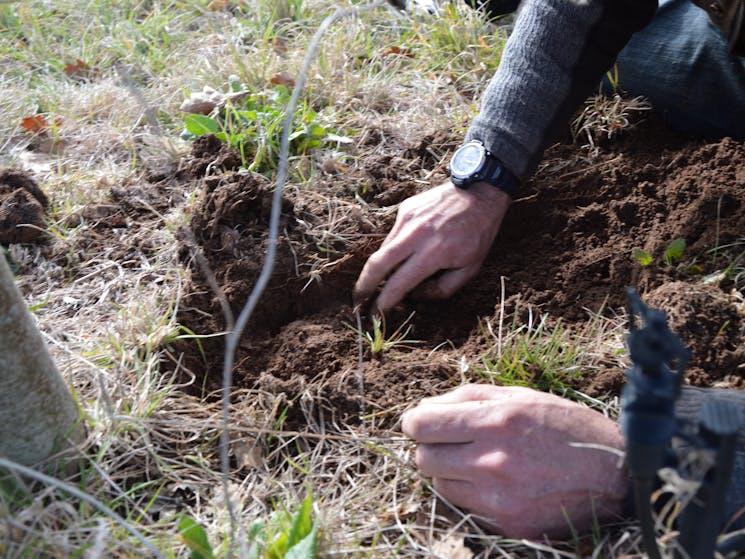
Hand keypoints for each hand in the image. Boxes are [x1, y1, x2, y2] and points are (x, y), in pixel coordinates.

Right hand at [354, 180, 509, 311]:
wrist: (480, 193)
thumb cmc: (479, 233)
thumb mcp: (470, 268)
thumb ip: (442, 288)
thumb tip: (415, 295)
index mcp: (434, 253)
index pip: (399, 283)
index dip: (384, 302)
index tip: (377, 314)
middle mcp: (415, 235)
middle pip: (377, 264)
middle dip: (363, 286)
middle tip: (358, 302)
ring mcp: (407, 219)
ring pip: (383, 250)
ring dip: (380, 269)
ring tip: (382, 281)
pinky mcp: (405, 209)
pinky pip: (393, 235)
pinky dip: (394, 249)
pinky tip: (406, 253)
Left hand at [401, 384, 627, 538]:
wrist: (615, 475)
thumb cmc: (565, 427)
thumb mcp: (519, 396)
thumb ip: (466, 398)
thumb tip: (423, 407)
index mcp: (495, 421)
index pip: (422, 425)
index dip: (414, 423)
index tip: (420, 423)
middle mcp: (493, 461)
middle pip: (423, 459)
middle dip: (430, 448)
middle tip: (450, 442)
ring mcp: (499, 498)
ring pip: (439, 486)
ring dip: (447, 473)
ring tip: (476, 462)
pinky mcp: (507, 524)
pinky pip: (464, 508)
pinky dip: (469, 495)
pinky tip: (493, 483)